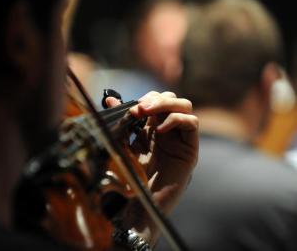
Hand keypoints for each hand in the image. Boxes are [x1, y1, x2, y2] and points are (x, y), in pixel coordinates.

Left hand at [106, 91, 198, 244]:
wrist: (142, 202)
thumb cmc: (132, 175)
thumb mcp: (123, 143)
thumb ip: (119, 122)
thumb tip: (110, 98)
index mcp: (153, 127)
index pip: (157, 99)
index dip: (145, 99)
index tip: (130, 107)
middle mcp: (169, 129)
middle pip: (172, 98)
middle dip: (155, 98)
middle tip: (139, 108)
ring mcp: (181, 138)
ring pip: (184, 105)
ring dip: (165, 104)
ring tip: (147, 112)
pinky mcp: (190, 149)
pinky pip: (192, 123)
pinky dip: (176, 119)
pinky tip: (160, 130)